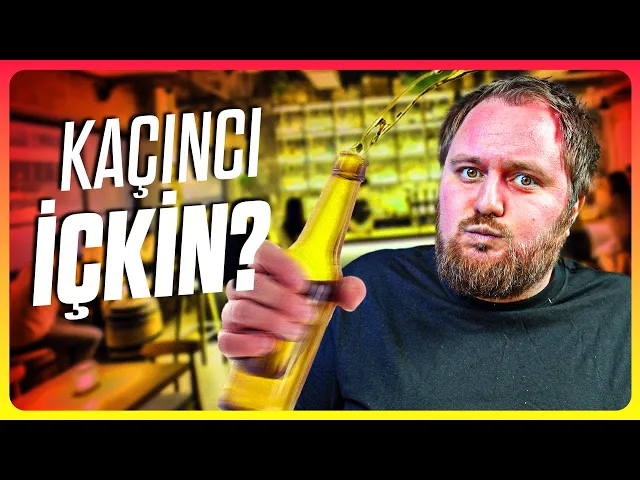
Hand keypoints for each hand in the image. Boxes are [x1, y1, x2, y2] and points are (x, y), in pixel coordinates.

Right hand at [218, 240, 365, 359]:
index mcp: (265, 267)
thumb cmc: (305, 305)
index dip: (278, 264)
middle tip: (306, 313)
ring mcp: (234, 313)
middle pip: (249, 282)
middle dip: (280, 299)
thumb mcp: (328, 295)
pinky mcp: (230, 340)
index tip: (302, 283)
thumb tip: (353, 293)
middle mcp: (244, 286)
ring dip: (270, 321)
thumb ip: (346, 290)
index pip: (260, 252)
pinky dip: (246, 343)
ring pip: (240, 310)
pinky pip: (226, 339)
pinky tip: (268, 345)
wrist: (290, 337)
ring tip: (296, 332)